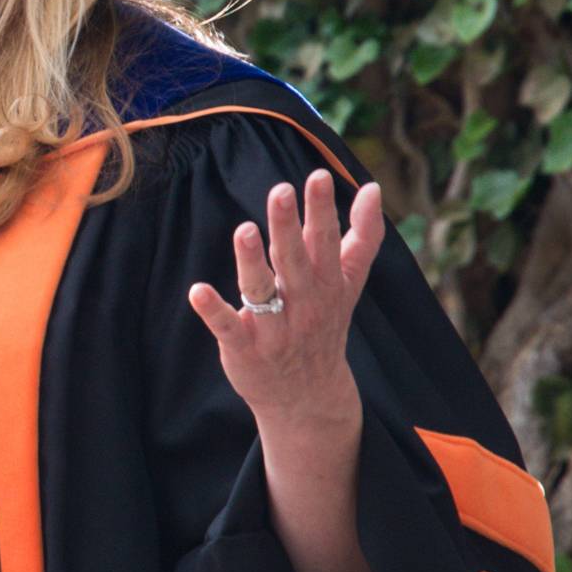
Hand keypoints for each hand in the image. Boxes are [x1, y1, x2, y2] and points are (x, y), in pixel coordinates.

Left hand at [187, 167, 384, 428]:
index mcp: (327, 283)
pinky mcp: (245, 348)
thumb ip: (362, 236)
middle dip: (288, 226)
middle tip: (281, 190)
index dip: (321, 210)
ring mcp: (275, 327)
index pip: (326, 241)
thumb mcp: (349, 282)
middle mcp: (304, 303)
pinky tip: (197, 291)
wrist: (309, 396)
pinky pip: (228, 327)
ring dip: (252, 261)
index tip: (318, 176)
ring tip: (245, 230)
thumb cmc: (325, 323)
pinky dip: (214, 311)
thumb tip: (373, 188)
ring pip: (262, 290)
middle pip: (294, 260)